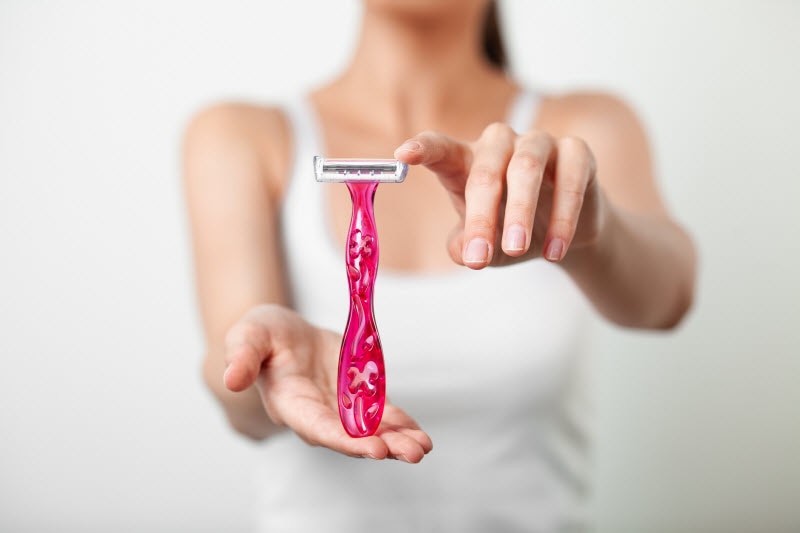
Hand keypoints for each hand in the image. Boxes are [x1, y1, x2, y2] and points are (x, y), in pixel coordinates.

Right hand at [222, 304, 432, 461]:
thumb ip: (242, 356)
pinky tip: (420, 435)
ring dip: (397, 441)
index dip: (346, 439)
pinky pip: (382, 416)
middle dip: (380, 446)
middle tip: (409, 453)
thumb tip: (231, 379)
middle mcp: (317, 415)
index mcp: (291, 404)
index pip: (319, 428)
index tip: (372, 448)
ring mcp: (340, 410)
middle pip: (351, 437)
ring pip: (371, 431)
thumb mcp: (248, 336)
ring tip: (422, 447)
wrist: (282, 333)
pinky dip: (402, 425)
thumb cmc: (262, 335)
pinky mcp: (357, 399)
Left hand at [394, 123, 604, 267]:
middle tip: (480, 259)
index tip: (402, 155)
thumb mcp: (484, 247)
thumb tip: (464, 252)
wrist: (564, 236)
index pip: (440, 149)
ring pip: (526, 167)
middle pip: (485, 170)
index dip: (423, 148)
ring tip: (517, 251)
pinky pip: (571, 176)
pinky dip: (564, 215)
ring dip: (521, 211)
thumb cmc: (510, 232)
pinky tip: (555, 251)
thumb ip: (467, 247)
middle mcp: (500, 146)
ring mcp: (538, 144)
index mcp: (467, 163)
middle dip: (482, 217)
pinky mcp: (577, 153)